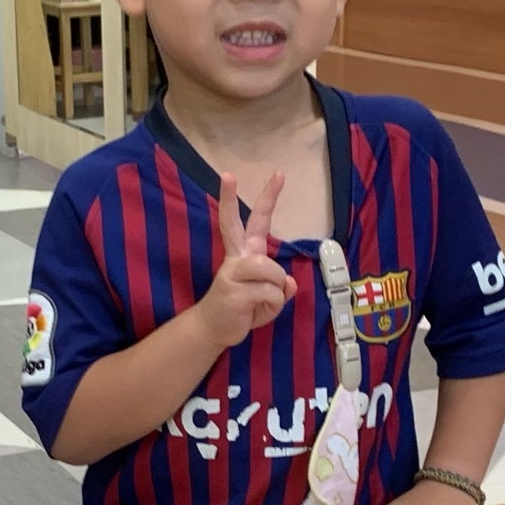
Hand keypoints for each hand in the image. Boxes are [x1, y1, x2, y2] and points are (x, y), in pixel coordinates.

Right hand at [194, 171, 296, 348]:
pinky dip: (272, 306)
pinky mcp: (233, 290)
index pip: (256, 222)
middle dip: (228, 199)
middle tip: (227, 174)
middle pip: (233, 225)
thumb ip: (282, 289)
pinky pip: (271, 293)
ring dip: (276, 289)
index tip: (278, 174)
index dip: (268, 198)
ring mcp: (231, 273)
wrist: (215, 329)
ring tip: (263, 301)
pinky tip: (256, 311)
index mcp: (245, 254)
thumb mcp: (270, 299)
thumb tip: (289, 284)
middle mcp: (236, 258)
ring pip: (272, 270)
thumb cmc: (242, 309)